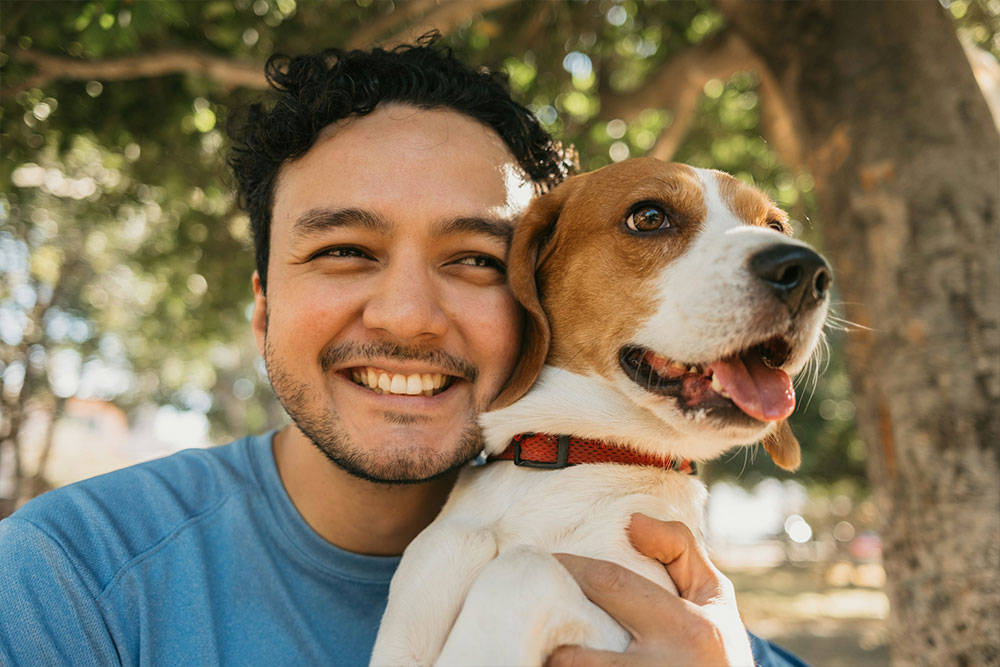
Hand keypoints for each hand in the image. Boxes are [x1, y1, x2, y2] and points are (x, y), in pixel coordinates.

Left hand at [547, 514, 753, 666]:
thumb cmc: (716, 646)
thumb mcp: (713, 596)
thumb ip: (679, 550)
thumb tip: (631, 521)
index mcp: (687, 629)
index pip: (611, 585)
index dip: (570, 569)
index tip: (548, 561)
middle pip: (578, 654)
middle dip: (547, 631)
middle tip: (525, 607)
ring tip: (537, 650)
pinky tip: (551, 664)